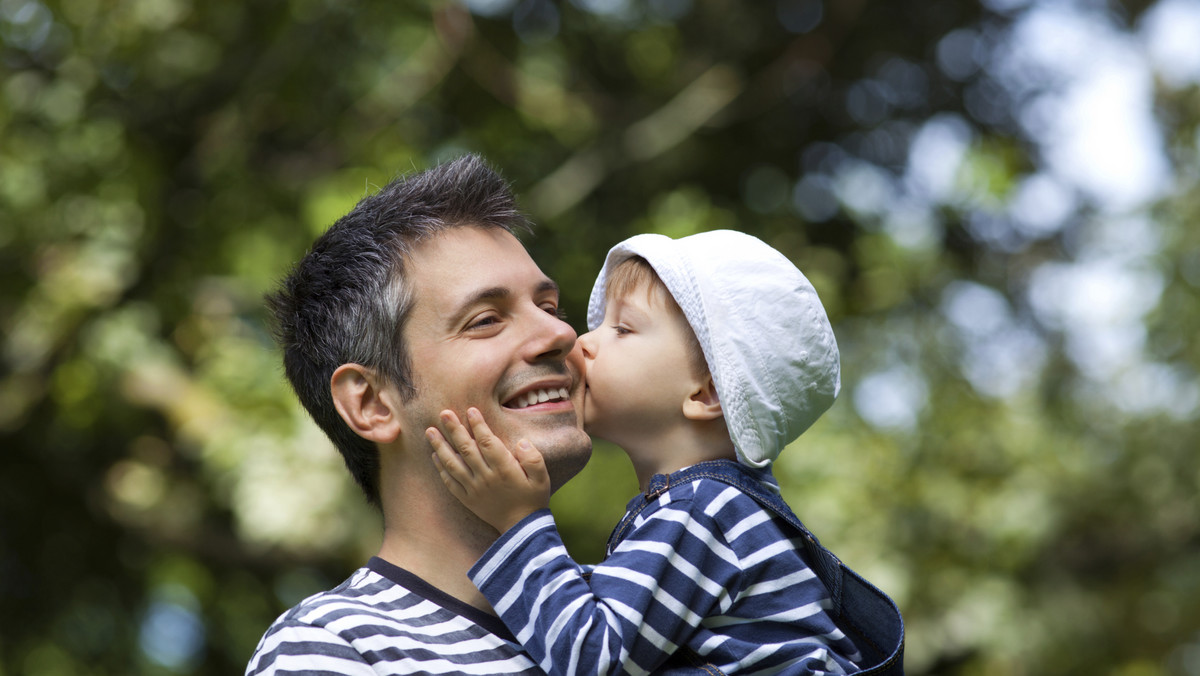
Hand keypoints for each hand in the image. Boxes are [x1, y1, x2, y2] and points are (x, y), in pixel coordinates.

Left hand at [428, 407, 550, 533]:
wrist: (521, 528)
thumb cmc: (533, 498)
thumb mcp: (542, 478)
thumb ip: (533, 458)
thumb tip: (521, 442)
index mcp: (504, 469)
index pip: (488, 442)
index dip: (478, 425)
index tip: (471, 410)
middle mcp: (486, 477)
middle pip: (466, 449)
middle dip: (454, 429)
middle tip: (443, 413)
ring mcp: (474, 489)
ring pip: (453, 464)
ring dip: (441, 446)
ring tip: (430, 431)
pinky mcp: (467, 499)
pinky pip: (450, 482)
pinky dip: (441, 468)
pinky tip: (434, 455)